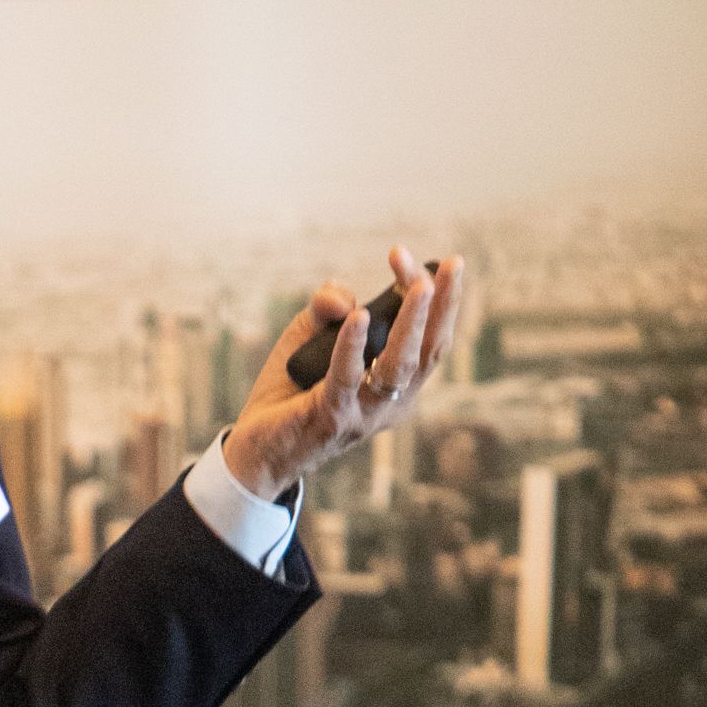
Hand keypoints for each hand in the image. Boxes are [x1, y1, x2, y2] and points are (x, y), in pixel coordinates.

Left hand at [221, 246, 464, 503]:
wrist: (254, 448)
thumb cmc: (290, 391)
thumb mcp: (310, 336)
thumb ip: (326, 306)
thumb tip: (343, 298)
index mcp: (398, 387)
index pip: (429, 339)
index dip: (437, 298)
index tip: (422, 258)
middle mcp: (390, 404)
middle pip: (428, 350)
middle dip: (442, 303)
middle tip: (452, 262)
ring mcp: (364, 415)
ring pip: (399, 366)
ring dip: (412, 322)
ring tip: (419, 285)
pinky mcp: (331, 418)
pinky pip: (346, 379)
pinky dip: (352, 346)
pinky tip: (358, 317)